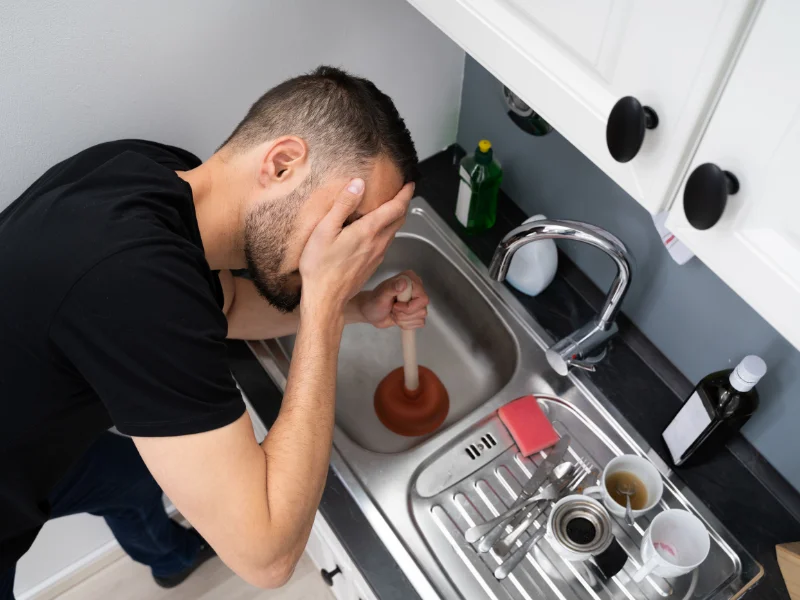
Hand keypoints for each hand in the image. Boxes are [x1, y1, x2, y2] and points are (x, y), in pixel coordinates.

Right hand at [299, 178, 413, 319]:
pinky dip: (387, 231)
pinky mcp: (372, 265)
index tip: (410, 184)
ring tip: (390, 208)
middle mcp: (378, 243)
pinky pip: (385, 243)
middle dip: (403, 204)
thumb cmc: (320, 266)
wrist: (326, 299)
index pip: (396, 208)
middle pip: (399, 220)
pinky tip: (376, 230)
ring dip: (396, 218)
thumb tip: (358, 184)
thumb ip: (343, 205)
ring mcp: (377, 256)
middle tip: (402, 192)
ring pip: (393, 232)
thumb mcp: (325, 230)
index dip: (405, 194)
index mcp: (368, 231)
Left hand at [358, 271, 428, 329]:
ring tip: (393, 313)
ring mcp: (417, 301)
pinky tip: (398, 318)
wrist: (370, 313)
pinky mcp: (416, 312)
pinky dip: (406, 324)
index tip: (395, 305)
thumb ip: (391, 288)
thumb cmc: (373, 302)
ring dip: (404, 319)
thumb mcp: (381, 295)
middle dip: (405, 314)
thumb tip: (404, 282)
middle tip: (393, 310)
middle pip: (423, 309)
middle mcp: (417, 289)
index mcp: (411, 279)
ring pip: (421, 317)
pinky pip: (420, 323)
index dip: (409, 306)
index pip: (422, 298)